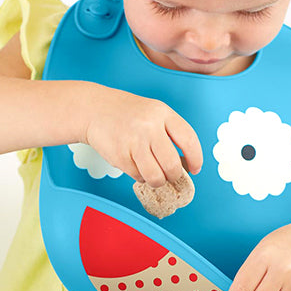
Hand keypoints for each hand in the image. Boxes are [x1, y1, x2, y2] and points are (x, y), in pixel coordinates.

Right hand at [84, 88, 202, 186]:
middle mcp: (149, 127)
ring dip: (157, 181)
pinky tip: (135, 164)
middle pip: (172, 165)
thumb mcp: (154, 113)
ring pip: (156, 177)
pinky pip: (138, 176)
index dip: (195, 159)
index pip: (188, 140)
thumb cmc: (127, 114)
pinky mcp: (120, 156)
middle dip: (174, 175)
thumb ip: (170, 133)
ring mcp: (134, 142)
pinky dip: (139, 176)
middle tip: (170, 174)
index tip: (195, 169)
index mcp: (163, 113)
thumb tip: (185, 164)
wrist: (94, 110)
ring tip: (153, 173)